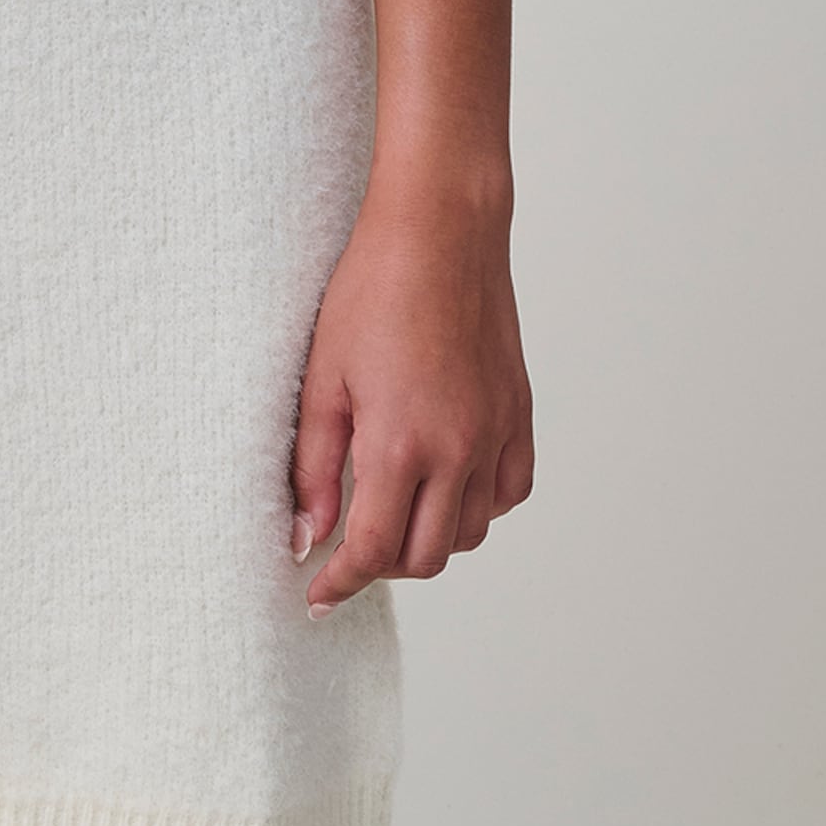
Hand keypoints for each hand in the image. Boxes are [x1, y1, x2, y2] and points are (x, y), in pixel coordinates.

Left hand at [290, 189, 533, 616]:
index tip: (317, 595)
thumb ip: (315, 467)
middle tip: (348, 545)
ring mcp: (496, 434)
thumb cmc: (372, 290)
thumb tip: (307, 537)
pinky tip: (445, 480)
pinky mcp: (519, 413)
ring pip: (469, 532)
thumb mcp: (323, 378)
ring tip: (393, 507)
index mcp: (402, 445)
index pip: (374, 551)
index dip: (340, 582)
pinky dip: (477, 505)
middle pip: (425, 556)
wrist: (441, 230)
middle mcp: (459, 450)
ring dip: (429, 536)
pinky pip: (508, 492)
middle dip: (381, 565)